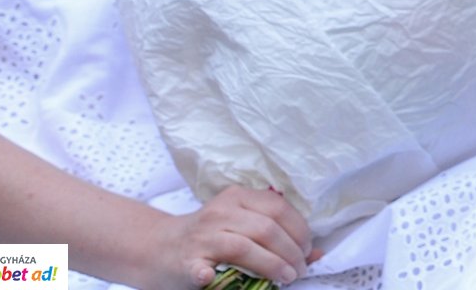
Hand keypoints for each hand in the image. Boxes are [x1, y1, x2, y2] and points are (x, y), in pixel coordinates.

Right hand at [143, 185, 314, 288]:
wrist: (157, 248)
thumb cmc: (210, 237)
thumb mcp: (243, 227)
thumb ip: (277, 235)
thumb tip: (318, 253)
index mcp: (237, 198)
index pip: (278, 208)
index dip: (299, 229)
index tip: (308, 250)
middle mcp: (220, 212)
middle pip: (266, 228)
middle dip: (290, 250)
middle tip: (299, 269)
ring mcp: (201, 237)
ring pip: (243, 247)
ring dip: (270, 265)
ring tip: (286, 277)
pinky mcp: (185, 262)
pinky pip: (199, 267)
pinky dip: (207, 273)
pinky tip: (211, 278)